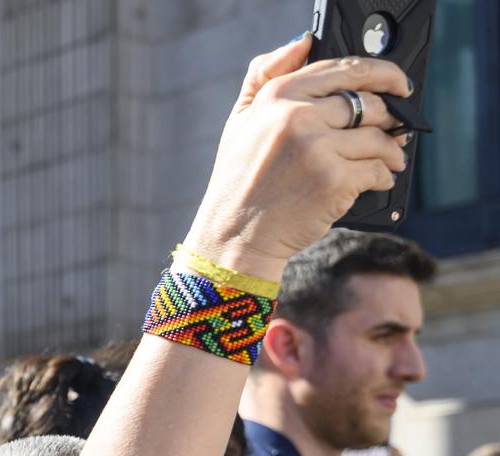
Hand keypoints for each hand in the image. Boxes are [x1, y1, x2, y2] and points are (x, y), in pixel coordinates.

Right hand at [182, 38, 411, 281]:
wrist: (233, 237)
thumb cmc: (239, 181)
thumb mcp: (240, 122)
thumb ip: (264, 76)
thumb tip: (303, 41)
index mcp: (276, 97)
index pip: (344, 70)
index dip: (381, 73)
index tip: (398, 83)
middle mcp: (297, 117)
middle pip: (369, 103)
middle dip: (390, 117)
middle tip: (395, 128)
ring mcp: (317, 148)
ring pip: (379, 138)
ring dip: (391, 151)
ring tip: (389, 160)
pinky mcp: (334, 180)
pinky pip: (378, 170)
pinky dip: (383, 177)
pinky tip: (374, 181)